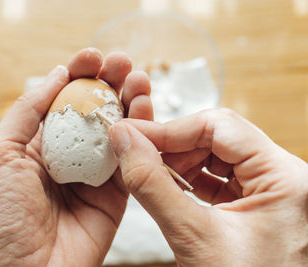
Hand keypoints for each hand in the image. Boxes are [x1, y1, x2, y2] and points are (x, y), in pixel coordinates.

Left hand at [0, 48, 152, 265]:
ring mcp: (94, 174)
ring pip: (118, 131)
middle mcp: (69, 154)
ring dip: (131, 103)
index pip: (64, 99)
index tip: (93, 56)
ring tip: (139, 80)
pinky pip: (132, 160)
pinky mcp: (115, 195)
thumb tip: (55, 74)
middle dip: (110, 83)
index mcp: (40, 142)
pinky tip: (145, 113)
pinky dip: (142, 135)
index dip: (79, 74)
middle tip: (123, 63)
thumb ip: (27, 111)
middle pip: (95, 111)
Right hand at [109, 108, 307, 265]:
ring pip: (215, 156)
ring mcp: (269, 191)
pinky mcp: (255, 205)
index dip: (171, 128)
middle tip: (135, 154)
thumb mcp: (193, 237)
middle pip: (217, 138)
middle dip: (172, 146)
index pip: (220, 126)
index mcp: (283, 178)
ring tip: (150, 175)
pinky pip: (218, 178)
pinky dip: (189, 181)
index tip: (133, 134)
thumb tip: (126, 142)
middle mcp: (282, 178)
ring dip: (178, 164)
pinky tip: (168, 189)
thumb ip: (153, 184)